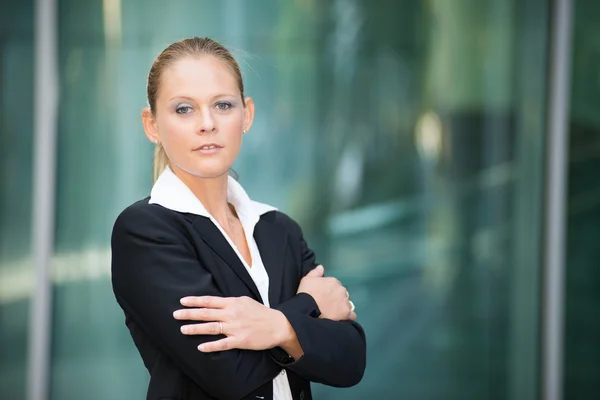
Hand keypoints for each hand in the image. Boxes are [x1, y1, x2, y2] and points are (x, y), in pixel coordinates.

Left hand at [173, 296, 299, 355]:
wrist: (277, 325)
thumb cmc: (261, 312)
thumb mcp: (245, 301)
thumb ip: (230, 302)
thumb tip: (216, 302)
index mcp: (232, 303)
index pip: (210, 301)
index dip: (195, 301)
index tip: (182, 301)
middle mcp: (232, 314)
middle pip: (207, 313)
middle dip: (189, 314)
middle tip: (176, 314)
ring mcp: (235, 328)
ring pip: (211, 328)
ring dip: (196, 329)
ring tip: (183, 329)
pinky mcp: (240, 341)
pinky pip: (222, 344)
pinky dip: (211, 346)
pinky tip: (200, 347)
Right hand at [297, 265, 355, 320]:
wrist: (307, 310)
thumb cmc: (306, 294)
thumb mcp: (307, 279)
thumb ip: (315, 272)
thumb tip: (321, 267)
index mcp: (333, 281)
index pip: (335, 285)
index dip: (330, 291)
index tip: (324, 296)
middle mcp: (342, 290)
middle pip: (342, 294)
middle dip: (337, 298)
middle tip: (328, 305)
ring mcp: (345, 302)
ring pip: (347, 304)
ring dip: (342, 307)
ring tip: (334, 313)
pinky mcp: (346, 314)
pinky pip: (351, 315)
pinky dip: (347, 317)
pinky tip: (341, 319)